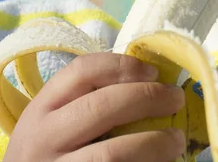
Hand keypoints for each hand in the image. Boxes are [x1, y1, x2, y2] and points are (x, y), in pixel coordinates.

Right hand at [3, 52, 185, 161]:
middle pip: (101, 107)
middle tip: (176, 99)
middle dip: (147, 98)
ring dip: (153, 143)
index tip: (153, 72)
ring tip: (176, 140)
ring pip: (112, 153)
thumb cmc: (49, 155)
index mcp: (41, 109)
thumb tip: (151, 83)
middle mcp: (43, 138)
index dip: (122, 66)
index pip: (81, 71)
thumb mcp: (55, 124)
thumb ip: (88, 103)